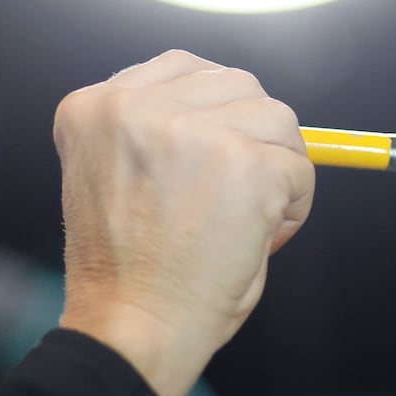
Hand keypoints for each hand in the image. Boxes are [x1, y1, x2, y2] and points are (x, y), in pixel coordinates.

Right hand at [54, 50, 312, 395]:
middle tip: (236, 191)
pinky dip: (296, 202)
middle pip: (237, 83)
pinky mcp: (247, 163)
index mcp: (94, 106)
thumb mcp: (116, 172)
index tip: (212, 153)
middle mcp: (138, 107)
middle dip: (250, 133)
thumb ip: (159, 130)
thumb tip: (243, 106)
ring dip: (278, 163)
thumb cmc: (128, 269)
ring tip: (249, 216)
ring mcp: (194, 131)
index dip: (212, 110)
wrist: (131, 328)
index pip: (182, 67)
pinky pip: (301, 165)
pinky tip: (262, 235)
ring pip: (277, 117)